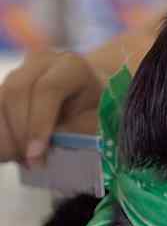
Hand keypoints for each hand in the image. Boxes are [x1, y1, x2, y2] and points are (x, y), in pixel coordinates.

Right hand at [0, 50, 101, 164]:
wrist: (87, 94)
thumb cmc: (96, 109)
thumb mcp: (98, 119)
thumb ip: (78, 130)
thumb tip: (50, 145)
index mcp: (72, 66)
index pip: (48, 89)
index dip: (38, 124)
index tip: (36, 154)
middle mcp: (42, 62)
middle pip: (18, 92)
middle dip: (20, 133)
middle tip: (29, 163)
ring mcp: (20, 71)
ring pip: (1, 100)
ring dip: (6, 135)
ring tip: (20, 160)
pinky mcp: (6, 85)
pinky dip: (2, 133)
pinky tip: (10, 152)